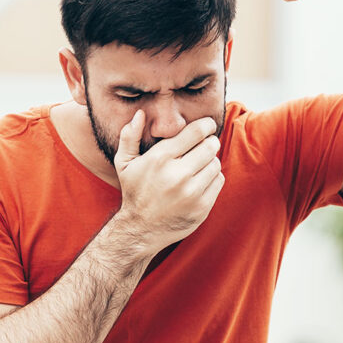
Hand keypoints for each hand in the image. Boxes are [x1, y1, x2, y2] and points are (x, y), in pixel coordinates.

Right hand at [113, 110, 224, 254]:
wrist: (141, 230)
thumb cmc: (134, 191)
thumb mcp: (124, 163)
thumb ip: (129, 136)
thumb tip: (140, 113)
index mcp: (160, 158)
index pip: (196, 132)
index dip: (206, 125)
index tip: (207, 125)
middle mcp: (177, 174)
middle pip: (210, 146)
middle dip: (209, 142)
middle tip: (203, 145)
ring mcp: (191, 192)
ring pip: (216, 163)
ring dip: (210, 161)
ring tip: (197, 166)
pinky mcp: (202, 207)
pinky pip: (218, 181)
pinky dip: (212, 178)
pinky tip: (199, 181)